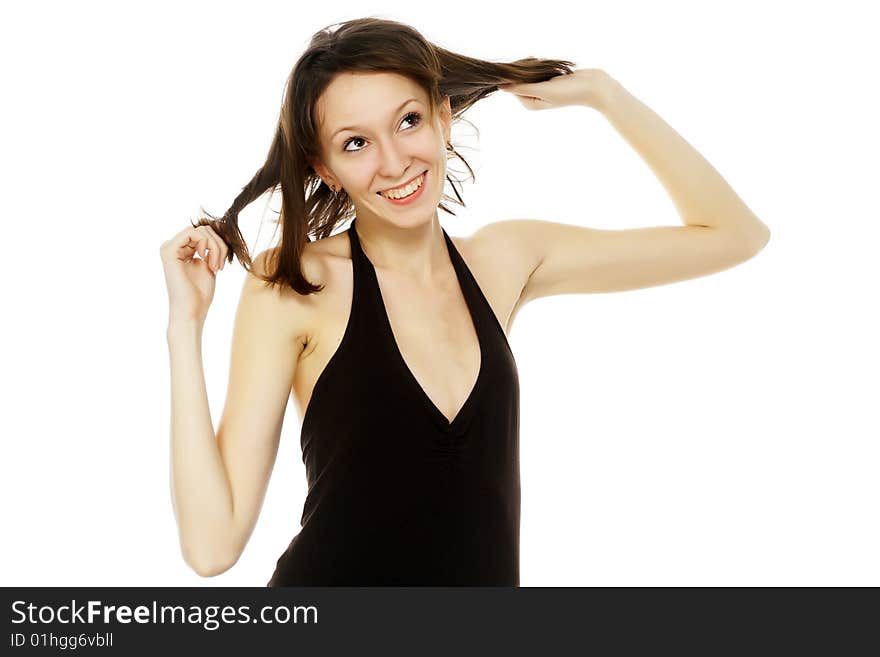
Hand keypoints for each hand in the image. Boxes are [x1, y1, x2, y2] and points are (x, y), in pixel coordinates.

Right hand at [159, 223, 228, 324]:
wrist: (191, 311)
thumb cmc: (200, 294)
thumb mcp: (209, 265)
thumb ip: (210, 249)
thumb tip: (217, 229)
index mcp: (180, 250)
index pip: (204, 233)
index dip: (219, 244)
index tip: (223, 264)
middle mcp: (172, 247)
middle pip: (204, 229)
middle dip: (219, 245)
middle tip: (220, 266)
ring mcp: (168, 248)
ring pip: (201, 230)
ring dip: (216, 247)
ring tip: (216, 267)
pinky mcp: (169, 250)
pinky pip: (193, 233)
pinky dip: (208, 245)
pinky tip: (208, 262)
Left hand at [498, 68, 615, 110]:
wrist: (594, 86)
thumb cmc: (569, 92)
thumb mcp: (543, 90)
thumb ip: (522, 88)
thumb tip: (501, 86)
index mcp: (530, 103)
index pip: (513, 87)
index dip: (515, 76)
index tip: (525, 68)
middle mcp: (534, 97)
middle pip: (520, 79)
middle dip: (526, 70)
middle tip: (539, 66)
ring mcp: (543, 88)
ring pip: (530, 73)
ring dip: (536, 66)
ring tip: (549, 69)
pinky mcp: (550, 79)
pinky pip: (539, 69)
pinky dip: (543, 65)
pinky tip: (552, 66)